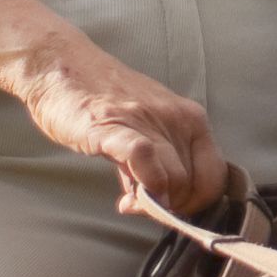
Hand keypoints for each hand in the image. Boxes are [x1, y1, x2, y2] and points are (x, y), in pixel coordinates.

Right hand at [9, 29, 234, 219]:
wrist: (61, 67)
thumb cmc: (103, 100)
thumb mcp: (144, 129)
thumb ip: (156, 164)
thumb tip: (157, 202)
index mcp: (191, 118)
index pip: (215, 177)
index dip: (195, 204)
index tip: (171, 208)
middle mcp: (177, 117)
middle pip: (195, 185)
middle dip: (172, 208)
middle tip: (146, 206)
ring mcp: (146, 120)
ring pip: (174, 180)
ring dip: (154, 203)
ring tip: (130, 201)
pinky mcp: (112, 125)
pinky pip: (143, 157)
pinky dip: (145, 183)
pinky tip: (127, 198)